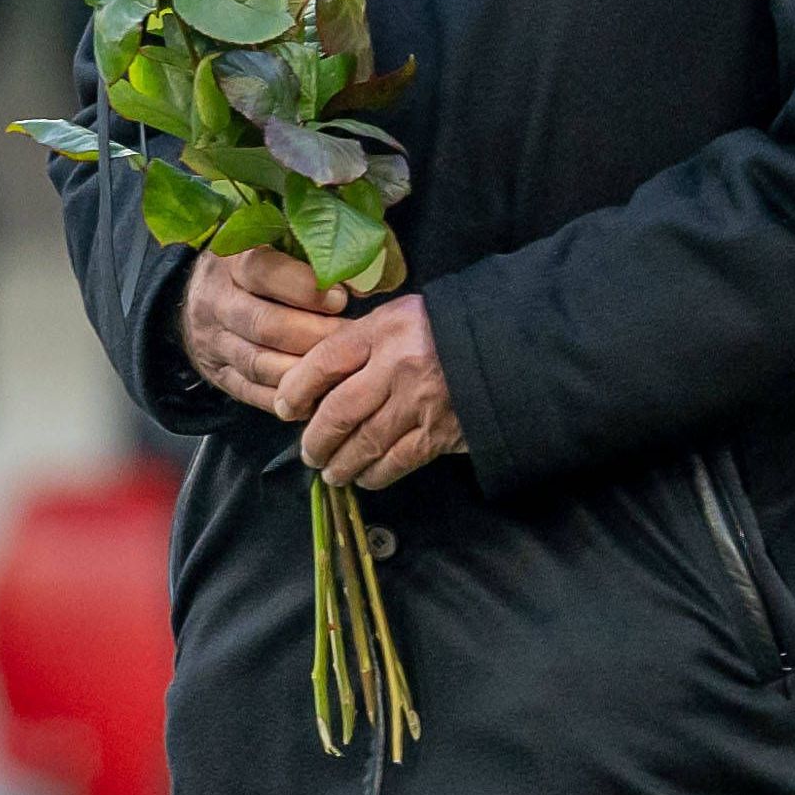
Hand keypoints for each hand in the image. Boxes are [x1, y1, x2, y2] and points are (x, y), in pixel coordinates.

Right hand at [180, 246, 349, 416]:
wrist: (206, 293)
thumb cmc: (260, 263)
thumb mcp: (276, 244)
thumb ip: (312, 256)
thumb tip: (362, 284)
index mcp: (229, 261)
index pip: (263, 272)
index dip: (305, 289)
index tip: (341, 298)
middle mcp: (213, 301)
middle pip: (264, 325)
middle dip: (314, 335)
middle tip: (349, 337)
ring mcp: (211, 341)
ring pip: (259, 364)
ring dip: (304, 369)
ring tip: (340, 365)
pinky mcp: (216, 373)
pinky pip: (252, 392)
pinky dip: (288, 396)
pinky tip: (318, 390)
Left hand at [274, 292, 464, 490]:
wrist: (509, 348)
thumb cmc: (448, 329)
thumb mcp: (402, 316)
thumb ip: (364, 340)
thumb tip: (320, 375)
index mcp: (384, 331)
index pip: (324, 361)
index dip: (296, 389)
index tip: (285, 407)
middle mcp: (397, 367)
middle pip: (338, 411)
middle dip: (316, 439)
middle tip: (309, 451)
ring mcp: (419, 403)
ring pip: (364, 443)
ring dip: (340, 463)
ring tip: (330, 471)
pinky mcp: (440, 433)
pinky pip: (396, 461)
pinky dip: (375, 474)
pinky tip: (364, 478)